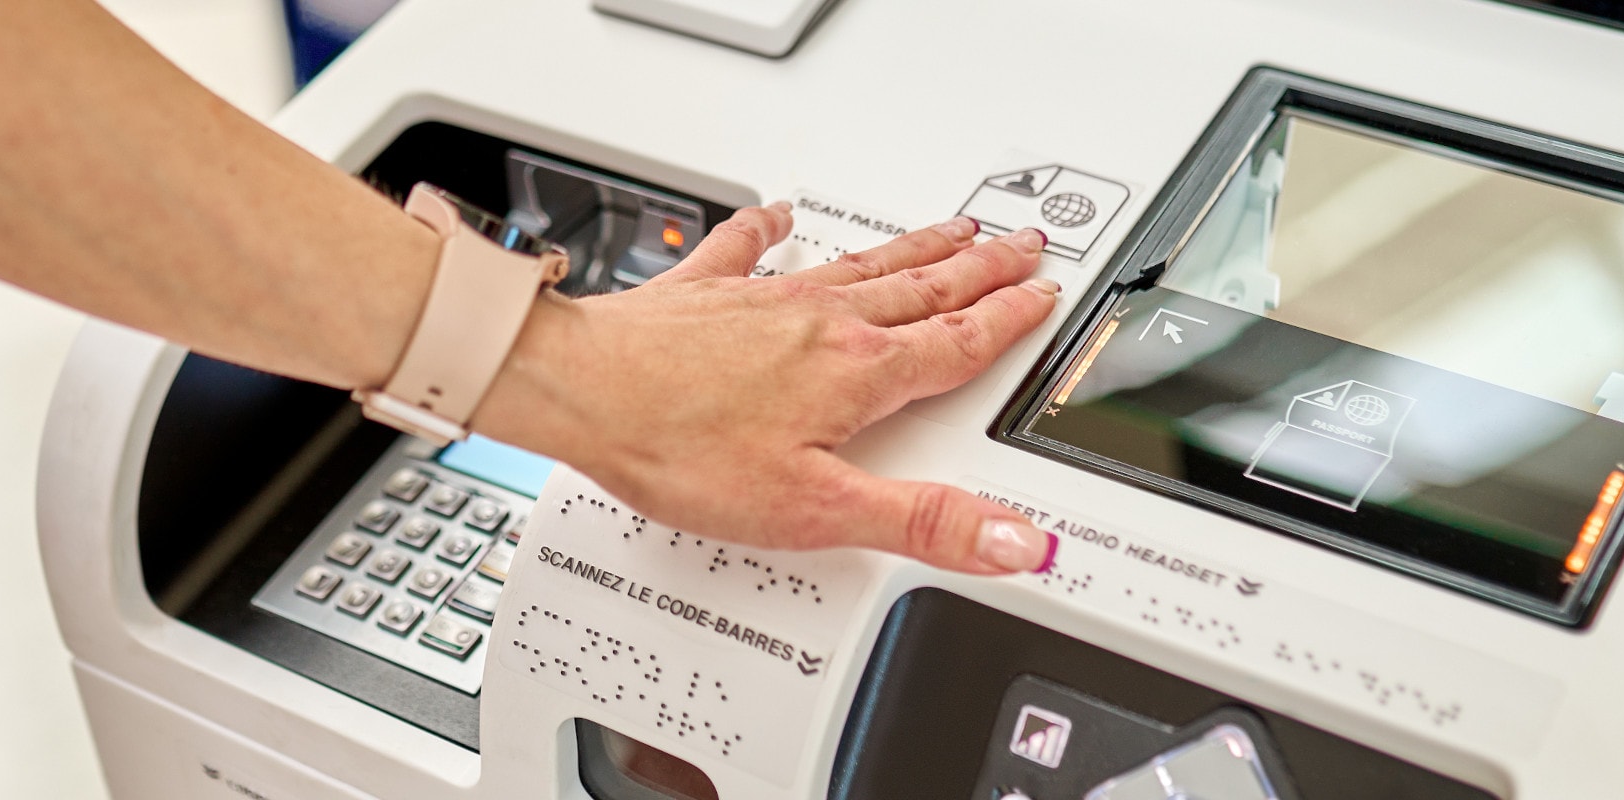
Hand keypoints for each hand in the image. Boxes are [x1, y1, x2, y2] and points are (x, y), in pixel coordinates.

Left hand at [483, 204, 1062, 573]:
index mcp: (858, 374)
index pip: (956, 345)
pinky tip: (782, 216)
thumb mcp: (815, 509)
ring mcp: (764, 303)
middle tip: (1023, 244)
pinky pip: (750, 250)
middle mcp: (821, 323)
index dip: (1008, 323)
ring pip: (861, 265)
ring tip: (953, 229)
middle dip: (979, 269)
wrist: (580, 391)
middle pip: (922, 290)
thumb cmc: (680, 448)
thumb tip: (1011, 537)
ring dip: (914, 247)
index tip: (1044, 298)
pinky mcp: (706, 294)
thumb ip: (918, 521)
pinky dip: (773, 231)